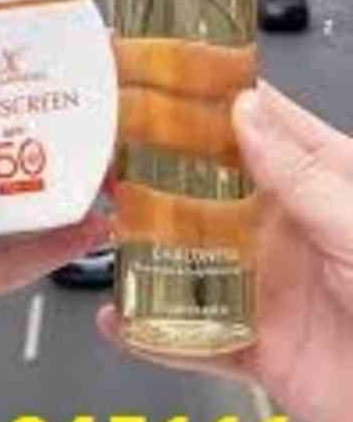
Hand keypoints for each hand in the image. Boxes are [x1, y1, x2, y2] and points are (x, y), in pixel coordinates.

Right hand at [99, 81, 352, 421]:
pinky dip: (152, 333)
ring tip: (101, 224)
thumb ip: (300, 172)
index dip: (207, 97)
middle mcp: (285, 227)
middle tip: (107, 151)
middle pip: (206, 186)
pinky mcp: (256, 344)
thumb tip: (246, 110)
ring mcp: (266, 284)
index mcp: (318, 182)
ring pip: (188, 256)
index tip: (158, 77)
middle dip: (155, 168)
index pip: (256, 122)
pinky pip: (193, 338)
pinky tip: (120, 321)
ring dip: (144, 244)